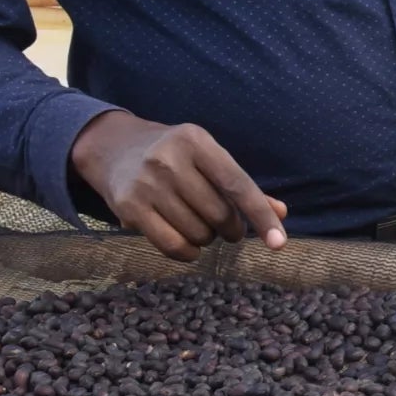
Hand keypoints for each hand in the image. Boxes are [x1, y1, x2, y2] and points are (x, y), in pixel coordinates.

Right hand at [70, 111, 287, 262]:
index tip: (279, 242)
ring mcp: (147, 184)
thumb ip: (242, 186)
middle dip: (231, 228)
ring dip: (208, 239)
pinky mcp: (130, 208)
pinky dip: (189, 254)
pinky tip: (191, 247)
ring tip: (202, 227)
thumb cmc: (174, 155)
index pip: (238, 184)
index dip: (261, 215)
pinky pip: (172, 245)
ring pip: (197, 233)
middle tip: (227, 227)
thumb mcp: (207, 157)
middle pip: (219, 214)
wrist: (115, 148)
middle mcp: (170, 160)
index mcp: (196, 141)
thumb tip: (281, 213)